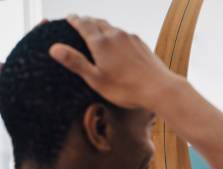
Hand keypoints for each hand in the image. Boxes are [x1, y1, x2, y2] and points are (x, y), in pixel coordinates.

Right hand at [49, 15, 179, 109]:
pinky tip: (119, 43)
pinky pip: (125, 35)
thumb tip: (54, 48)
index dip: (75, 19)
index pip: (83, 24)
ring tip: (98, 31)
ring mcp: (131, 38)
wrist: (160, 89)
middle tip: (81, 21)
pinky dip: (117, 35)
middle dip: (88, 20)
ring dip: (103, 27)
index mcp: (101, 43)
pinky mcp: (142, 44)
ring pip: (113, 27)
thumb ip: (76, 63)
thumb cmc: (127, 89)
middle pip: (98, 22)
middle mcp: (116, 35)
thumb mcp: (96, 79)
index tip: (69, 17)